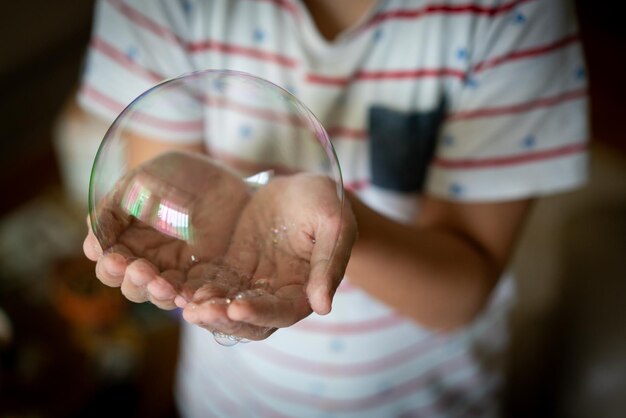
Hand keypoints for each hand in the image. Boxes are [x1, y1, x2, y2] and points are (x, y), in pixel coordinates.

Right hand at [84, 151, 250, 309]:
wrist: (228, 177)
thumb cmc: (179, 176)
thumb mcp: (141, 183)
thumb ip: (113, 210)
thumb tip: (90, 247)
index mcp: (128, 241)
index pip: (110, 265)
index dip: (109, 265)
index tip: (113, 257)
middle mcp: (150, 260)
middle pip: (132, 286)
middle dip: (133, 280)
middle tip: (140, 270)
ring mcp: (179, 271)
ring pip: (159, 295)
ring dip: (156, 292)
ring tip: (162, 284)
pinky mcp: (205, 277)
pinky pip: (192, 295)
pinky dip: (186, 298)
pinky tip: (184, 294)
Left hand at [181, 173, 356, 339]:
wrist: (299, 187)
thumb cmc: (324, 203)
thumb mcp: (334, 225)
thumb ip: (329, 264)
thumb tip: (323, 307)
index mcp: (303, 290)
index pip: (282, 312)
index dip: (260, 313)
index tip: (237, 307)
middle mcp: (275, 295)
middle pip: (249, 321)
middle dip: (223, 318)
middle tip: (198, 311)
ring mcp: (250, 283)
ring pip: (224, 308)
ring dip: (204, 309)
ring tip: (181, 301)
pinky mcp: (230, 268)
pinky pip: (210, 285)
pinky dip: (194, 289)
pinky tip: (176, 284)